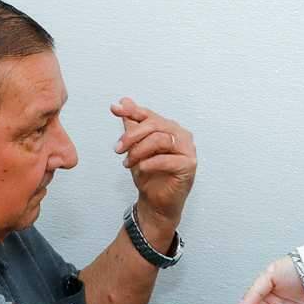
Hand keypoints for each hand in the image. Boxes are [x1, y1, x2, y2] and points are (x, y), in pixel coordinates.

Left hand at [112, 98, 196, 234]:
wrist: (155, 202)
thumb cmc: (149, 175)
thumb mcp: (135, 147)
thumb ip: (132, 125)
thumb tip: (124, 101)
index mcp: (169, 128)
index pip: (149, 115)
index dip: (132, 111)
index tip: (115, 108)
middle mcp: (181, 135)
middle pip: (155, 126)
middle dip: (132, 136)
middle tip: (118, 149)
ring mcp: (187, 150)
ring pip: (160, 140)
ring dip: (139, 151)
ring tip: (128, 163)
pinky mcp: (189, 165)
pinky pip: (168, 159)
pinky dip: (151, 162)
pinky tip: (142, 168)